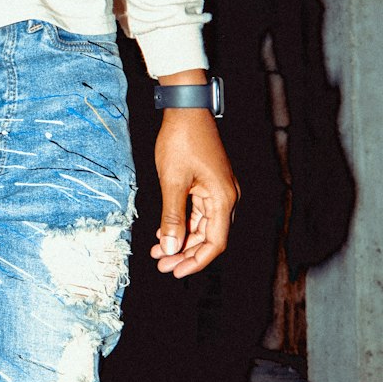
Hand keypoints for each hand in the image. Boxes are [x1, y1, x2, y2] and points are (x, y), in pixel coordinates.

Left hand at [152, 108, 239, 277]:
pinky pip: (197, 212)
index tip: (175, 272)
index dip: (196, 261)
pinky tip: (162, 231)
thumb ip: (172, 217)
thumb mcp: (172, 182)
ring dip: (180, 240)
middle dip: (184, 254)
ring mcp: (217, 191)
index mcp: (222, 199)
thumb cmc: (181, 140)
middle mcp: (225, 197)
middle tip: (161, 265)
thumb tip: (170, 247)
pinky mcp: (207, 185)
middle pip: (209, 238)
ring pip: (201, 227)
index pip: (214, 243)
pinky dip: (181, 224)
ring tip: (157, 252)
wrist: (186, 109)